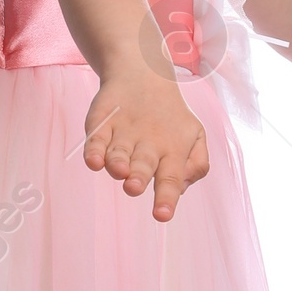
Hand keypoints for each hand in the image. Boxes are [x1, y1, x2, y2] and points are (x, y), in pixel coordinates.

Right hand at [84, 69, 208, 220]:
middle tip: (134, 187)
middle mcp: (148, 144)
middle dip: (138, 177)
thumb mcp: (195, 136)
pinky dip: (94, 149)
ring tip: (119, 170)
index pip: (171, 178)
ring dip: (117, 163)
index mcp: (172, 151)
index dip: (166, 198)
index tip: (161, 215)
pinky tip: (94, 160)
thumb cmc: (171, 119)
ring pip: (119, 152)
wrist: (142, 74)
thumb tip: (183, 187)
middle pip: (143, 165)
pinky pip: (97, 137)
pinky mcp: (102, 122)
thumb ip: (197, 164)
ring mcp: (123, 133)